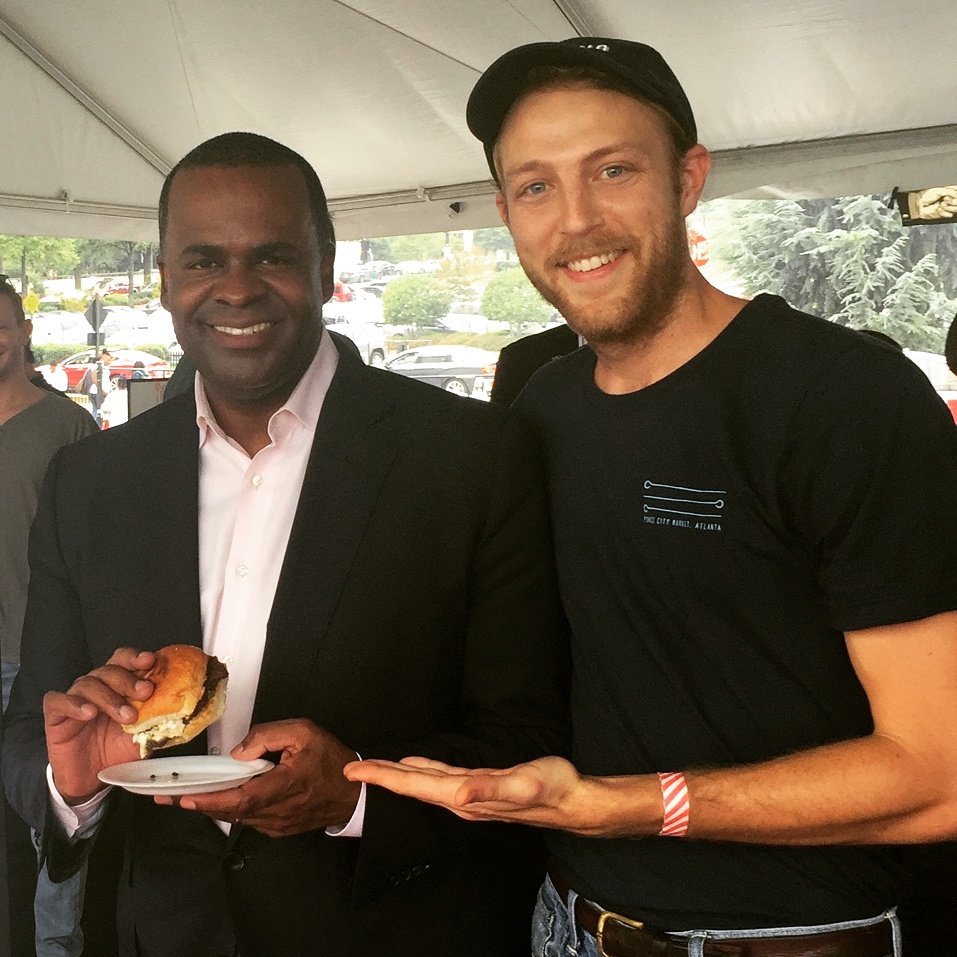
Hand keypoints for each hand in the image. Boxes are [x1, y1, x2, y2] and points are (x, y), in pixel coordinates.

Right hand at [43, 647, 155, 803]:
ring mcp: (75, 699)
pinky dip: (73, 703)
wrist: (90, 779)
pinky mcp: (55, 715)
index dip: (137, 658)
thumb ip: (158, 720)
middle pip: (109, 669)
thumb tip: (184, 712)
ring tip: (125, 715)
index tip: (152, 661)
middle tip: (145, 692)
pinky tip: (88, 713)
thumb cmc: (116, 750)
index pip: (125, 660)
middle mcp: (97, 687)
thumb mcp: (143, 735)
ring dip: (110, 697)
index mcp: (118, 686)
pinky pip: (58, 700)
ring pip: (88, 683)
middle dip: (129, 679)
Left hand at [156, 719, 360, 837]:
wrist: (353, 794)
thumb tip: (238, 753)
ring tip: (185, 797)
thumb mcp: (304, 732)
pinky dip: (231, 810)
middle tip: (167, 798)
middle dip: (197, 804)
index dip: (209, 799)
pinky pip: (249, 821)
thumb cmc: (331, 760)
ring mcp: (277, 824)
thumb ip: (268, 736)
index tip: (183, 797)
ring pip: (237, 818)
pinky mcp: (279, 829)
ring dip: (211, 807)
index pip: (239, 798)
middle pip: (230, 811)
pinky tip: (219, 800)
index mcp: (283, 786)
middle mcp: (276, 812)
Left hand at [344, 755, 609, 834]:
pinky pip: (441, 778)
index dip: (383, 777)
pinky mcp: (480, 786)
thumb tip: (458, 792)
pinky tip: (417, 766)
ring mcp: (470, 794)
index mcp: (464, 796)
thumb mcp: (522, 785)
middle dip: (381, 777)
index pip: (413, 786)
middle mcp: (461, 798)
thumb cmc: (550, 788)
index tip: (353, 771)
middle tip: (350, 769)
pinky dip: (422, 772)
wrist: (572, 800)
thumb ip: (489, 789)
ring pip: (424, 783)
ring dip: (398, 776)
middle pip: (412, 786)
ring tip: (375, 768)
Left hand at [916, 186, 956, 218]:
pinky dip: (945, 212)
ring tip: (941, 204)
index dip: (954, 195)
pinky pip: (950, 215)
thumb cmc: (926, 196)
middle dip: (952, 201)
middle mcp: (950, 200)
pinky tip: (939, 209)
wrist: (919, 204)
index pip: (956, 193)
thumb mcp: (938, 190)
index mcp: (949, 192)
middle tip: (945, 199)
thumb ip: (949, 191)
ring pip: (956, 209)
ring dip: (949, 207)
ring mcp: (947, 207)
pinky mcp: (943, 214)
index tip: (949, 194)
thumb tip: (955, 193)